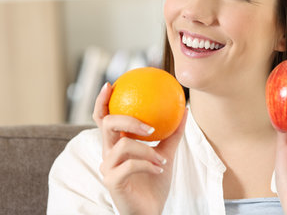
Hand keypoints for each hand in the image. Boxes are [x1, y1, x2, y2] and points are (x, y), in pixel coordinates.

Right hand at [93, 83, 187, 214]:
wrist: (150, 211)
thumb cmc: (155, 183)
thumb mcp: (166, 154)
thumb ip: (172, 134)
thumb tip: (184, 110)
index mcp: (116, 144)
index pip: (103, 119)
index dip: (102, 101)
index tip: (110, 85)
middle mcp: (108, 153)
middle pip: (107, 124)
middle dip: (127, 118)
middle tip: (149, 125)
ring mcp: (107, 167)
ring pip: (123, 144)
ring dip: (147, 150)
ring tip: (162, 159)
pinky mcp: (111, 181)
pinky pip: (129, 164)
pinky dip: (147, 164)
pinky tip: (159, 169)